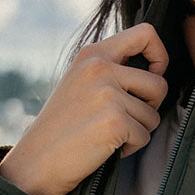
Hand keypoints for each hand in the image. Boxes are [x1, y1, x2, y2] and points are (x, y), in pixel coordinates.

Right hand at [0, 24, 168, 194]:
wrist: (35, 162)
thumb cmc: (62, 127)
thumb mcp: (81, 83)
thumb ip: (112, 69)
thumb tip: (156, 70)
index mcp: (92, 54)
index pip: (146, 33)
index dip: (159, 56)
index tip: (153, 75)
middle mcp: (99, 68)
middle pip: (159, 84)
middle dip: (150, 107)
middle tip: (124, 119)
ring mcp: (107, 94)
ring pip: (153, 114)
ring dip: (137, 131)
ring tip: (107, 134)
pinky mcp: (114, 121)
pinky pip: (144, 136)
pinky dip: (130, 148)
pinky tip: (104, 148)